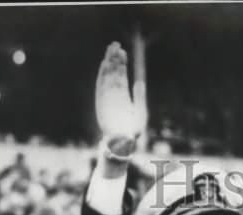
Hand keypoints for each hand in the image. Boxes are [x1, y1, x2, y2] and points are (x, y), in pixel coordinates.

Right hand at [95, 42, 146, 158]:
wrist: (122, 141)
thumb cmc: (132, 130)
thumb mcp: (140, 112)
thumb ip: (139, 97)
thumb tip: (139, 82)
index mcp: (124, 96)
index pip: (122, 75)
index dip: (122, 64)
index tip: (123, 51)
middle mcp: (115, 94)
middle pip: (114, 72)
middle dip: (115, 58)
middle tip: (116, 44)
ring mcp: (108, 96)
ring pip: (108, 75)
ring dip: (109, 62)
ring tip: (111, 49)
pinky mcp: (102, 100)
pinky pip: (102, 84)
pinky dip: (103, 74)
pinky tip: (104, 63)